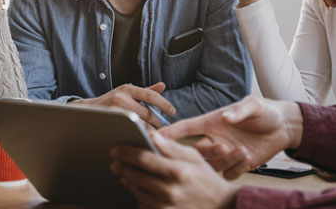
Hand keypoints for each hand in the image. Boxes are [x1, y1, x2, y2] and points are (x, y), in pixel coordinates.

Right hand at [70, 82, 175, 128]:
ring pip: (139, 124)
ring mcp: (114, 110)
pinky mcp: (110, 122)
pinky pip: (129, 130)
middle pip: (147, 113)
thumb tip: (163, 86)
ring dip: (151, 131)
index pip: (151, 95)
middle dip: (159, 123)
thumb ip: (145, 91)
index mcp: (127, 89)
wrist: (84, 111)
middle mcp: (121, 97)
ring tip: (159, 136)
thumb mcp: (126, 93)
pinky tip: (144, 139)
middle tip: (167, 130)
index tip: (173, 112)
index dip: (164, 104)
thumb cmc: (110, 102)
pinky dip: (139, 135)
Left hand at [111, 131, 239, 208]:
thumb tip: (151, 135)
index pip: (143, 158)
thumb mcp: (193, 157)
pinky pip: (142, 205)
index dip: (126, 152)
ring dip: (127, 180)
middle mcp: (169, 191)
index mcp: (177, 171)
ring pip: (135, 191)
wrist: (219, 205)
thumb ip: (170, 146)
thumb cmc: (205, 178)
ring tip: (124, 172)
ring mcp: (165, 207)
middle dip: (121, 166)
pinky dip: (138, 195)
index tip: (116, 148)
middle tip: (115, 160)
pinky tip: (138, 187)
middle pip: (134, 176)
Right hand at [159, 96, 302, 179]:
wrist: (284, 127)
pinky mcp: (237, 165)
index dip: (170, 132)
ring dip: (224, 160)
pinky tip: (249, 158)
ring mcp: (225, 153)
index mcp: (212, 121)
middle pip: (195, 151)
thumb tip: (226, 117)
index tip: (153, 136)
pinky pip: (229, 174)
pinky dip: (236, 168)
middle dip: (203, 152)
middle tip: (222, 147)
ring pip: (212, 165)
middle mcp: (215, 138)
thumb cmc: (265, 111)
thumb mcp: (253, 105)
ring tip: (243, 150)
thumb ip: (239, 111)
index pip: (186, 127)